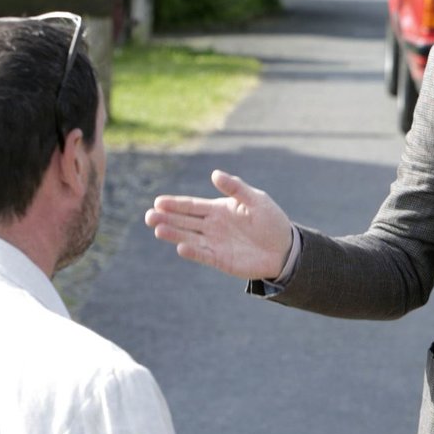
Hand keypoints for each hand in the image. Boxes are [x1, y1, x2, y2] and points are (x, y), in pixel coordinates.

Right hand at [144, 170, 293, 279]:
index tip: (158, 202)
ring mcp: (214, 243)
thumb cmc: (271, 220)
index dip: (175, 204)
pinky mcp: (220, 259)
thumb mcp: (256, 200)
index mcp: (218, 209)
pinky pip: (203, 254)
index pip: (191, 206)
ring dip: (173, 234)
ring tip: (157, 229)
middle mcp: (211, 226)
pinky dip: (192, 252)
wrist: (284, 248)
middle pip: (184, 221)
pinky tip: (180, 247)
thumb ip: (236, 188)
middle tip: (148, 216)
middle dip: (166, 219)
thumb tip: (214, 174)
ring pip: (189, 238)